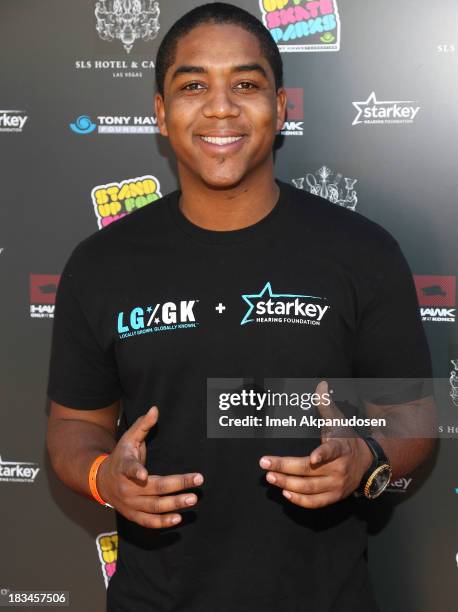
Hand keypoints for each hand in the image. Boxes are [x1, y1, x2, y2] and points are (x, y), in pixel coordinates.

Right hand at [97, 405, 203, 527]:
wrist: (101, 481)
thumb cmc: (121, 456)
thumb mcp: (128, 438)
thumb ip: (143, 425)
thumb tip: (155, 409)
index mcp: (125, 466)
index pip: (130, 468)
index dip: (136, 472)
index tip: (144, 475)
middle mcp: (127, 487)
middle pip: (153, 489)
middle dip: (176, 486)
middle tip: (197, 484)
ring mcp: (129, 504)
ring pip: (153, 507)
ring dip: (174, 505)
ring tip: (193, 499)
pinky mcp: (133, 515)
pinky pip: (148, 522)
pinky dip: (162, 522)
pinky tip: (179, 518)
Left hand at [259, 381, 372, 508]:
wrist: (365, 462)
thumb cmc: (346, 438)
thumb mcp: (338, 420)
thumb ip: (326, 404)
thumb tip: (321, 384)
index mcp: (341, 448)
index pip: (332, 451)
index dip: (323, 454)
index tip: (313, 457)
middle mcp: (339, 468)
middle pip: (310, 471)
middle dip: (285, 468)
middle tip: (265, 463)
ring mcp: (336, 485)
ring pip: (309, 488)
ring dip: (287, 484)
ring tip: (270, 477)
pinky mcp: (333, 497)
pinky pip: (315, 503)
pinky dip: (299, 500)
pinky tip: (284, 492)